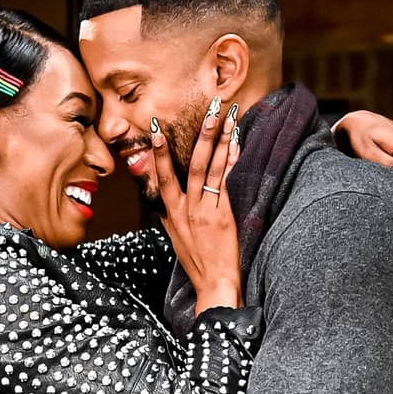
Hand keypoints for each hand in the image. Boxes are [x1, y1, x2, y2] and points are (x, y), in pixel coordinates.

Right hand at [150, 98, 242, 314]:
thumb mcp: (176, 241)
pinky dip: (231, 160)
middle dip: (201, 133)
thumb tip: (162, 210)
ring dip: (219, 139)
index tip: (155, 130)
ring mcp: (205, 209)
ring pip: (209, 167)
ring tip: (226, 116)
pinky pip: (226, 180)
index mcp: (172, 213)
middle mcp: (187, 207)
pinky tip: (237, 143)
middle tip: (209, 110)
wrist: (213, 284)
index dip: (158, 152)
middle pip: (191, 163)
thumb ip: (169, 222)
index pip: (162, 176)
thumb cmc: (197, 265)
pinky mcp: (223, 214)